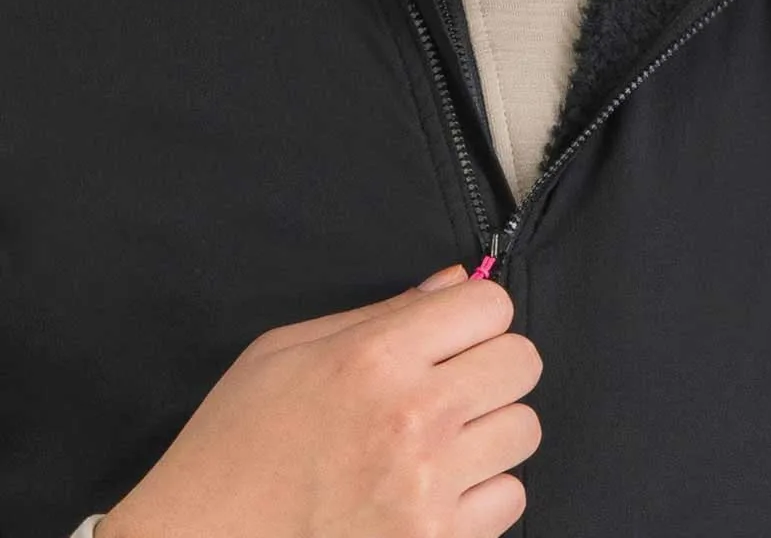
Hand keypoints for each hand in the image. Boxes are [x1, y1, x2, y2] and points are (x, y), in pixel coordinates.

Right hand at [95, 264, 542, 537]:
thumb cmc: (235, 441)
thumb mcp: (288, 349)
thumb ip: (382, 312)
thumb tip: (454, 281)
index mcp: (374, 357)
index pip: (490, 305)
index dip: (477, 312)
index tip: (455, 332)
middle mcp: (414, 416)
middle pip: (522, 361)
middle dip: (494, 362)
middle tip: (454, 381)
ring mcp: (430, 488)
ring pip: (524, 429)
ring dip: (491, 428)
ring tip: (443, 438)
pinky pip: (510, 499)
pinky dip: (483, 492)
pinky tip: (437, 488)